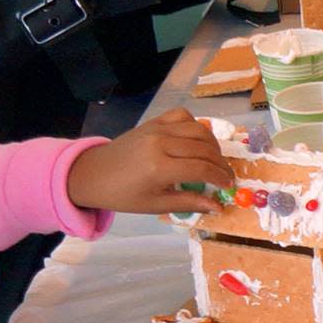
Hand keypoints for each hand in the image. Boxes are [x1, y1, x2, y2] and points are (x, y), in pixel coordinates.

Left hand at [66, 108, 234, 215]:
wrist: (93, 173)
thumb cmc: (122, 195)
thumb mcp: (155, 205)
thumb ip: (188, 202)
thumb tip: (218, 206)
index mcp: (159, 167)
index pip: (202, 168)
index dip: (220, 177)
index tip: (229, 185)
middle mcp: (160, 143)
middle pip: (204, 148)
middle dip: (220, 163)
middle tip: (226, 175)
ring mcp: (157, 128)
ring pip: (197, 129)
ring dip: (212, 144)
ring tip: (215, 160)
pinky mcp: (153, 121)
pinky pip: (182, 116)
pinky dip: (195, 126)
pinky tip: (197, 141)